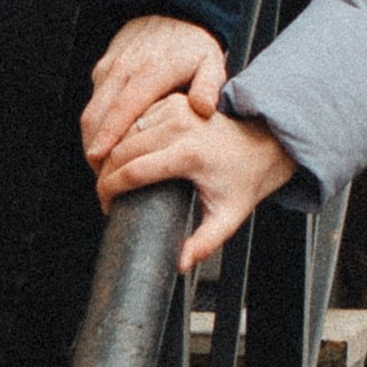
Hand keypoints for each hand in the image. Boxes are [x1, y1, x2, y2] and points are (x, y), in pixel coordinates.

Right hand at [81, 15, 226, 170]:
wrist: (172, 10)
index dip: (108, 138)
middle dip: (94, 148)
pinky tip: (106, 143)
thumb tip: (203, 110)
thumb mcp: (211, 62)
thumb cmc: (193, 43)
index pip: (121, 110)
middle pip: (97, 115)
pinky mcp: (104, 67)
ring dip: (91, 139)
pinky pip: (93, 100)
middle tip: (102, 177)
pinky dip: (95, 124)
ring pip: (90, 110)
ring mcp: (110, 67)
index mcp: (150, 71)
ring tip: (102, 167)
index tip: (100, 162)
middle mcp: (124, 69)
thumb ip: (209, 87)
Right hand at [97, 95, 295, 270]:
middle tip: (104, 196)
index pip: (132, 171)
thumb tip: (181, 264)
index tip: (106, 206)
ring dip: (110, 154)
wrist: (262, 144)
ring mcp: (176, 109)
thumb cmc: (244, 180)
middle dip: (104, 175)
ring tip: (109, 178)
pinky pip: (135, 119)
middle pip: (122, 150)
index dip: (110, 190)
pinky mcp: (173, 102)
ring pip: (124, 132)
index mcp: (189, 154)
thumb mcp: (228, 217)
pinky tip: (121, 156)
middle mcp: (180, 126)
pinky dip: (123, 137)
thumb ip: (205, 243)